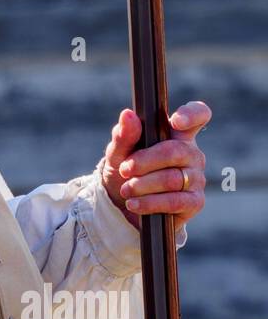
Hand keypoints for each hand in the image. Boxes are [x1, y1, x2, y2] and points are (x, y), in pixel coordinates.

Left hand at [101, 102, 210, 231]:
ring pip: (172, 178)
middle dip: (144, 161)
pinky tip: (134, 204)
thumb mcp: (118, 152)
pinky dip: (150, 203)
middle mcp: (192, 153)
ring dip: (143, 185)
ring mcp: (196, 178)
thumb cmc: (126, 170)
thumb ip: (124, 135)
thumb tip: (127, 115)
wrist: (124, 203)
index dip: (192, 115)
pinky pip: (175, 201)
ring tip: (125, 190)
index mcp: (177, 133)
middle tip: (125, 170)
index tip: (175, 122)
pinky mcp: (194, 202)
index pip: (198, 114)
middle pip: (175, 151)